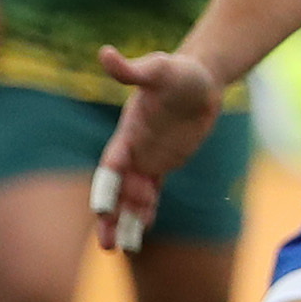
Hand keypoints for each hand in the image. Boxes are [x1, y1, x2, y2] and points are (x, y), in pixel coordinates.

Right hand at [87, 43, 222, 254]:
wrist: (200, 77)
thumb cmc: (178, 71)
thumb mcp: (159, 68)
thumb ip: (132, 69)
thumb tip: (105, 53)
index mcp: (128, 133)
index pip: (111, 166)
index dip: (106, 187)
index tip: (101, 210)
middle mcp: (133, 149)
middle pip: (116, 191)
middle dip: (110, 217)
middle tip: (106, 245)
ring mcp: (148, 158)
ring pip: (132, 197)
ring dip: (126, 221)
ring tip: (122, 249)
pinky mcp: (164, 163)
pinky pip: (152, 192)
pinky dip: (146, 210)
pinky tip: (143, 230)